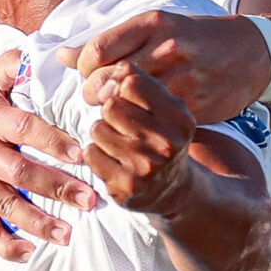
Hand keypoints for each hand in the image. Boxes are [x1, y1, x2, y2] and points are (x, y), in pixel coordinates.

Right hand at [0, 51, 95, 261]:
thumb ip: (9, 67)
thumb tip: (37, 50)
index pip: (22, 128)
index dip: (52, 140)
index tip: (80, 154)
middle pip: (20, 171)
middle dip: (57, 188)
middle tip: (90, 201)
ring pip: (6, 204)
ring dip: (38, 222)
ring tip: (67, 234)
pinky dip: (5, 243)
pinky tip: (30, 252)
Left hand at [76, 10, 270, 126]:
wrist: (251, 53)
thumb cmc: (195, 38)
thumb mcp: (155, 26)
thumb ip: (109, 41)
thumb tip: (62, 55)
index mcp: (152, 23)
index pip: (97, 51)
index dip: (84, 69)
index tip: (89, 74)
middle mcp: (166, 48)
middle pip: (106, 80)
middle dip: (94, 93)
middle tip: (98, 97)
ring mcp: (180, 79)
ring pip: (127, 103)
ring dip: (113, 112)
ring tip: (116, 110)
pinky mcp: (192, 105)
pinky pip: (151, 121)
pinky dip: (137, 125)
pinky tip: (137, 122)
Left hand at [82, 63, 199, 214]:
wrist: (174, 190)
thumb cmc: (163, 137)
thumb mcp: (165, 106)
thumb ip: (139, 82)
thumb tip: (105, 79)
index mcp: (179, 117)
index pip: (132, 82)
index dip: (121, 85)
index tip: (125, 96)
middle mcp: (166, 143)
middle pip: (111, 105)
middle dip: (111, 111)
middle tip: (123, 123)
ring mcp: (145, 167)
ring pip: (98, 129)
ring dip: (103, 133)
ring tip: (120, 142)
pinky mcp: (125, 186)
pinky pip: (91, 154)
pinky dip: (97, 154)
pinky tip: (114, 160)